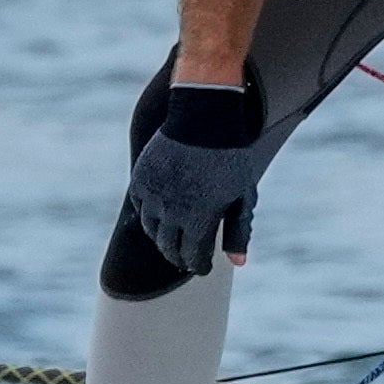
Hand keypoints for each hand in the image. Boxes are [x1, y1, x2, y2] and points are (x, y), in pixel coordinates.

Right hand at [121, 79, 270, 272]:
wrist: (205, 117)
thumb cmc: (231, 157)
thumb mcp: (243, 195)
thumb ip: (238, 231)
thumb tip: (238, 263)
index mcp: (200, 220)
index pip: (193, 258)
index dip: (199, 266)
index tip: (204, 266)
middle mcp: (173, 212)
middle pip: (169, 248)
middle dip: (179, 257)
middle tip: (186, 258)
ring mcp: (154, 195)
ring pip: (152, 230)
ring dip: (162, 238)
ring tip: (171, 238)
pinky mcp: (141, 179)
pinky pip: (140, 206)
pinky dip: (149, 214)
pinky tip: (159, 214)